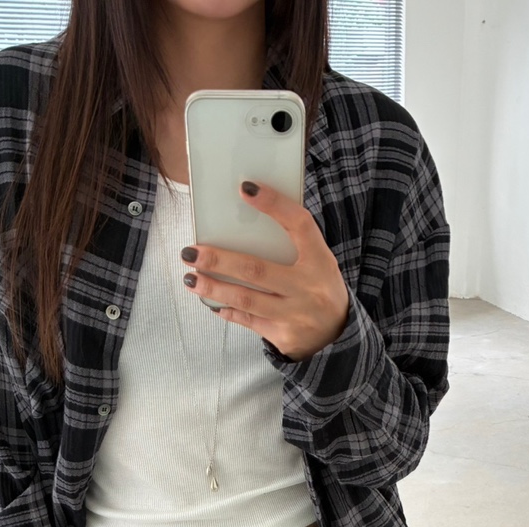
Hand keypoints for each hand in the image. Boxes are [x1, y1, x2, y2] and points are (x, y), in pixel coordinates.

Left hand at [180, 180, 350, 361]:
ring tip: (191, 278)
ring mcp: (295, 315)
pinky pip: (248, 321)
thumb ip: (292, 245)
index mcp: (320, 261)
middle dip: (219, 260)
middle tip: (191, 252)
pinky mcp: (283, 336)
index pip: (299, 225)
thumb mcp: (318, 262)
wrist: (338, 335)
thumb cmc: (319, 289)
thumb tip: (243, 223)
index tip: (246, 188)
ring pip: (246, 299)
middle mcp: (308, 288)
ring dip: (214, 287)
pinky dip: (228, 310)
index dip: (274, 205)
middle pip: (256, 270)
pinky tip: (212, 302)